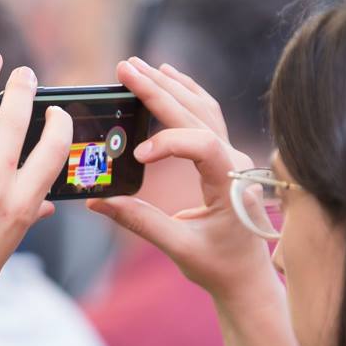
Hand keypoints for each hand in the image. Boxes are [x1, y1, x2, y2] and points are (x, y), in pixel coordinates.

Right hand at [89, 56, 275, 302]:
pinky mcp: (226, 160)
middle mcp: (237, 164)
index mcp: (231, 185)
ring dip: (171, 86)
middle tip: (125, 69)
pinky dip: (187, 95)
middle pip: (198, 114)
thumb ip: (139, 221)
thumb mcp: (179, 248)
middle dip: (159, 90)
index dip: (169, 142)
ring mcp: (234, 159)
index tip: (138, 155)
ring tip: (141, 67)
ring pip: (204, 109)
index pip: (203, 145)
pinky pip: (208, 117)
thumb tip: (97, 201)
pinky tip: (170, 77)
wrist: (248, 278)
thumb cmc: (220, 267)